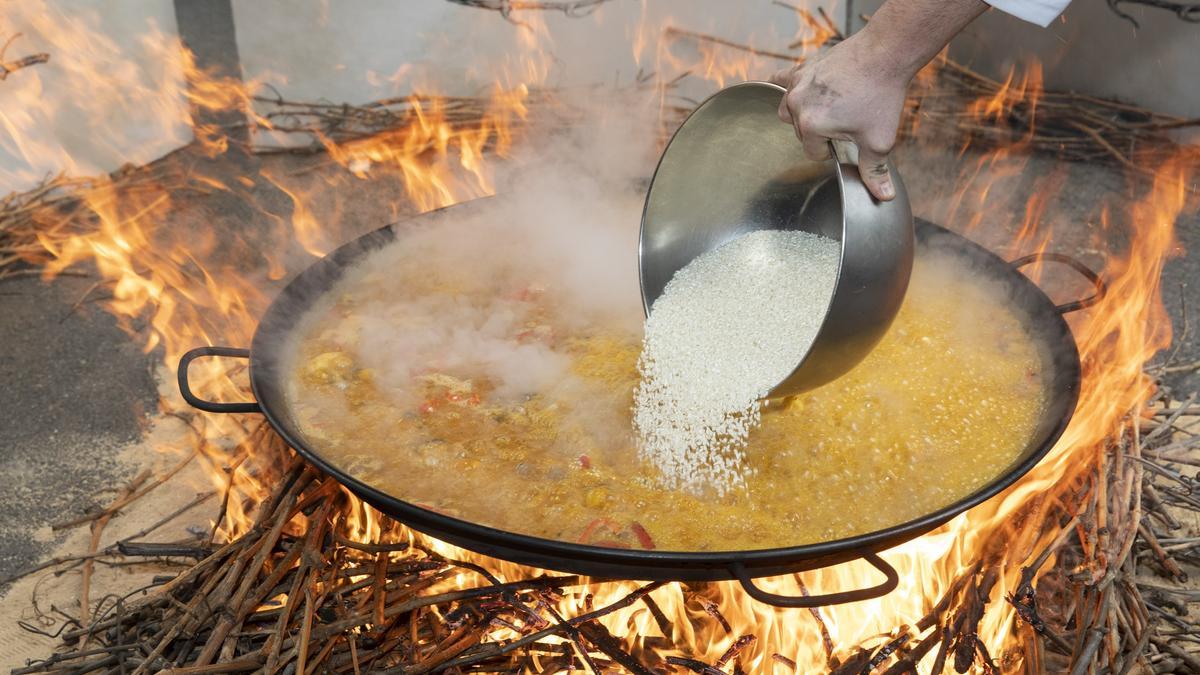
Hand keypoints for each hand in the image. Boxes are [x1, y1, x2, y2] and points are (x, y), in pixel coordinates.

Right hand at [770, 33, 907, 200]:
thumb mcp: (879, 140)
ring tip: (826, 111)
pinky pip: (782, 79)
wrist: (885, 54)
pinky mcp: (803, 68)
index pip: (813, 152)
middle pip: (800, 132)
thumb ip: (875, 171)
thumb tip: (883, 196)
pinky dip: (784, 87)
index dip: (832, 151)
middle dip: (819, 132)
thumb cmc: (881, 96)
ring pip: (788, 110)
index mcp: (812, 126)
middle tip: (844, 123)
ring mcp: (798, 84)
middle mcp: (798, 104)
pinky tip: (790, 90)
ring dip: (802, 115)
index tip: (848, 140)